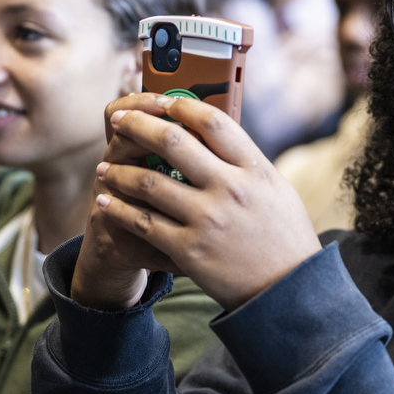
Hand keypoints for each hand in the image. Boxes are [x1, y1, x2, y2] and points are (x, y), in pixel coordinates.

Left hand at [84, 93, 320, 311]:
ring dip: (118, 171)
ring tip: (105, 168)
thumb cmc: (284, 237)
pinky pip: (142, 223)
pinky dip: (118, 209)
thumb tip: (212, 137)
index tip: (161, 102)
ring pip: (148, 182)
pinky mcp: (189, 250)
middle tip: (118, 121)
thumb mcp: (277, 190)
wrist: (288, 291)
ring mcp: (208, 220)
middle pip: (172, 141)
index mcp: (254, 169)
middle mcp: (230, 189)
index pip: (213, 121)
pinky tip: (105, 202)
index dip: (181, 106)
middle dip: (137, 125)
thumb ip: (247, 163)